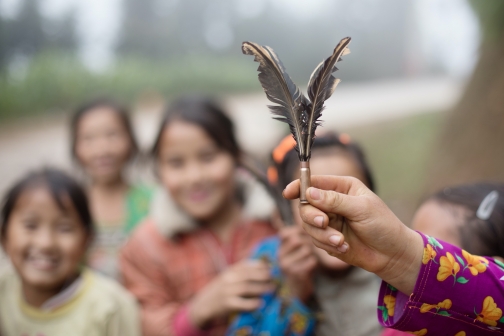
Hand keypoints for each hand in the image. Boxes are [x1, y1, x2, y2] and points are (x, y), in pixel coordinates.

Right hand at [189, 260, 272, 326]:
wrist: (204, 304)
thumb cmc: (220, 289)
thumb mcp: (228, 276)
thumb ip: (241, 271)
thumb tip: (264, 267)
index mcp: (229, 270)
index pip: (246, 264)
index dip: (259, 265)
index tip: (271, 267)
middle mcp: (228, 278)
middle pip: (248, 275)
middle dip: (263, 275)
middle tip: (274, 278)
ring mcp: (227, 291)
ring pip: (247, 287)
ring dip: (261, 288)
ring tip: (272, 289)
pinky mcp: (227, 304)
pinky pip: (242, 303)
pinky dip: (252, 303)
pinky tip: (261, 303)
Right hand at [278, 226, 316, 301]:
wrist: (297, 287)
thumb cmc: (299, 261)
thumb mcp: (294, 246)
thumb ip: (297, 233)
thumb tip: (306, 216)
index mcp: (278, 245)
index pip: (286, 231)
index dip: (299, 231)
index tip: (306, 234)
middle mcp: (279, 254)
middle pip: (297, 239)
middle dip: (308, 241)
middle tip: (313, 245)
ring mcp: (286, 265)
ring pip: (306, 249)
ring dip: (313, 252)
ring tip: (311, 256)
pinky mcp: (295, 273)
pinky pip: (312, 260)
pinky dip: (314, 262)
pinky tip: (310, 265)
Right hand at [283, 175, 423, 294]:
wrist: (392, 254)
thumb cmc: (383, 226)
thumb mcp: (361, 209)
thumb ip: (334, 201)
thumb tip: (309, 192)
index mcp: (342, 187)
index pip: (314, 182)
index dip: (299, 186)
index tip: (289, 193)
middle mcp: (332, 202)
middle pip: (306, 205)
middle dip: (312, 216)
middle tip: (324, 223)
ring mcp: (329, 221)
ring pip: (308, 225)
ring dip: (323, 235)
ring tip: (341, 242)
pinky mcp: (328, 238)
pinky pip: (315, 240)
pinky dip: (327, 245)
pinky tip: (344, 247)